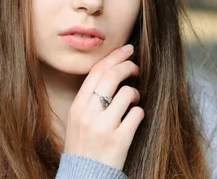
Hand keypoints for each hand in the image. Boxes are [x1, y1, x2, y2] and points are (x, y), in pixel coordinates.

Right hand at [63, 44, 143, 170]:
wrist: (84, 176)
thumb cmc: (84, 145)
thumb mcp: (77, 119)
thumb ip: (90, 98)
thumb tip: (112, 71)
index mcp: (77, 107)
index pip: (97, 71)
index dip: (114, 56)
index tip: (127, 50)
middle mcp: (88, 115)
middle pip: (112, 76)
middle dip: (128, 66)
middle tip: (136, 67)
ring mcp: (104, 128)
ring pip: (128, 93)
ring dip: (136, 93)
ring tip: (134, 100)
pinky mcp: (119, 140)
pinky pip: (137, 114)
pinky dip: (139, 112)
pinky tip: (135, 117)